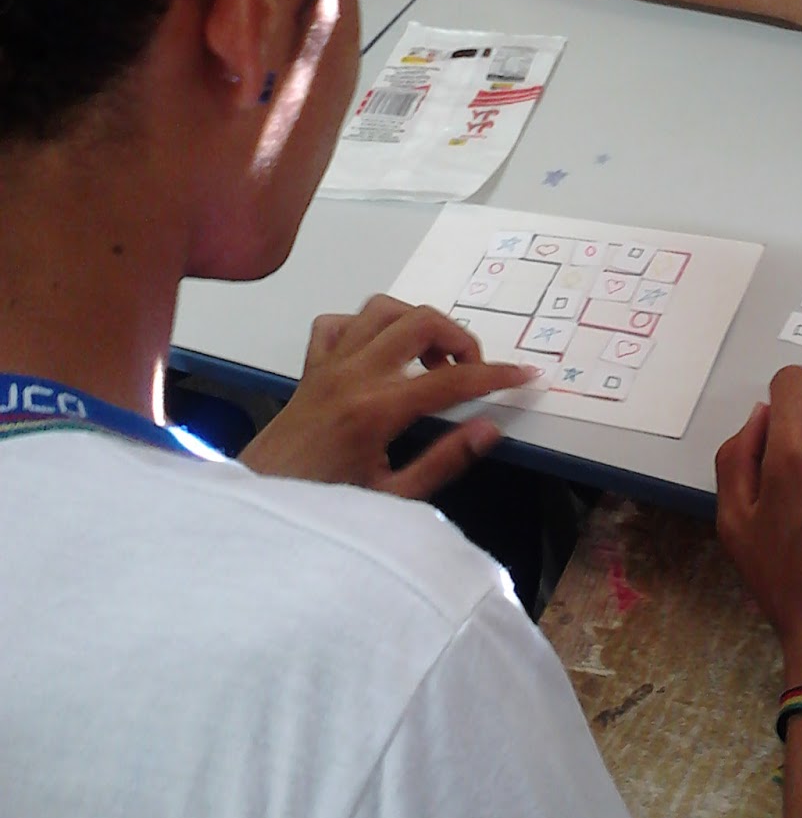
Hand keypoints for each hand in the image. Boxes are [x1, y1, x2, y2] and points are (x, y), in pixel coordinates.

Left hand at [239, 295, 534, 497]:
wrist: (260, 504)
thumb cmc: (326, 509)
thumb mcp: (393, 501)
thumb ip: (444, 462)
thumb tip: (490, 430)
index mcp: (376, 410)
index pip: (451, 380)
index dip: (495, 374)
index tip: (525, 374)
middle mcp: (353, 375)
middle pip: (419, 322)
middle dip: (458, 338)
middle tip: (473, 370)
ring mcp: (328, 364)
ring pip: (381, 309)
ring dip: (415, 324)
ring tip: (430, 360)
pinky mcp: (309, 366)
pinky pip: (337, 323)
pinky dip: (364, 327)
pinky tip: (379, 354)